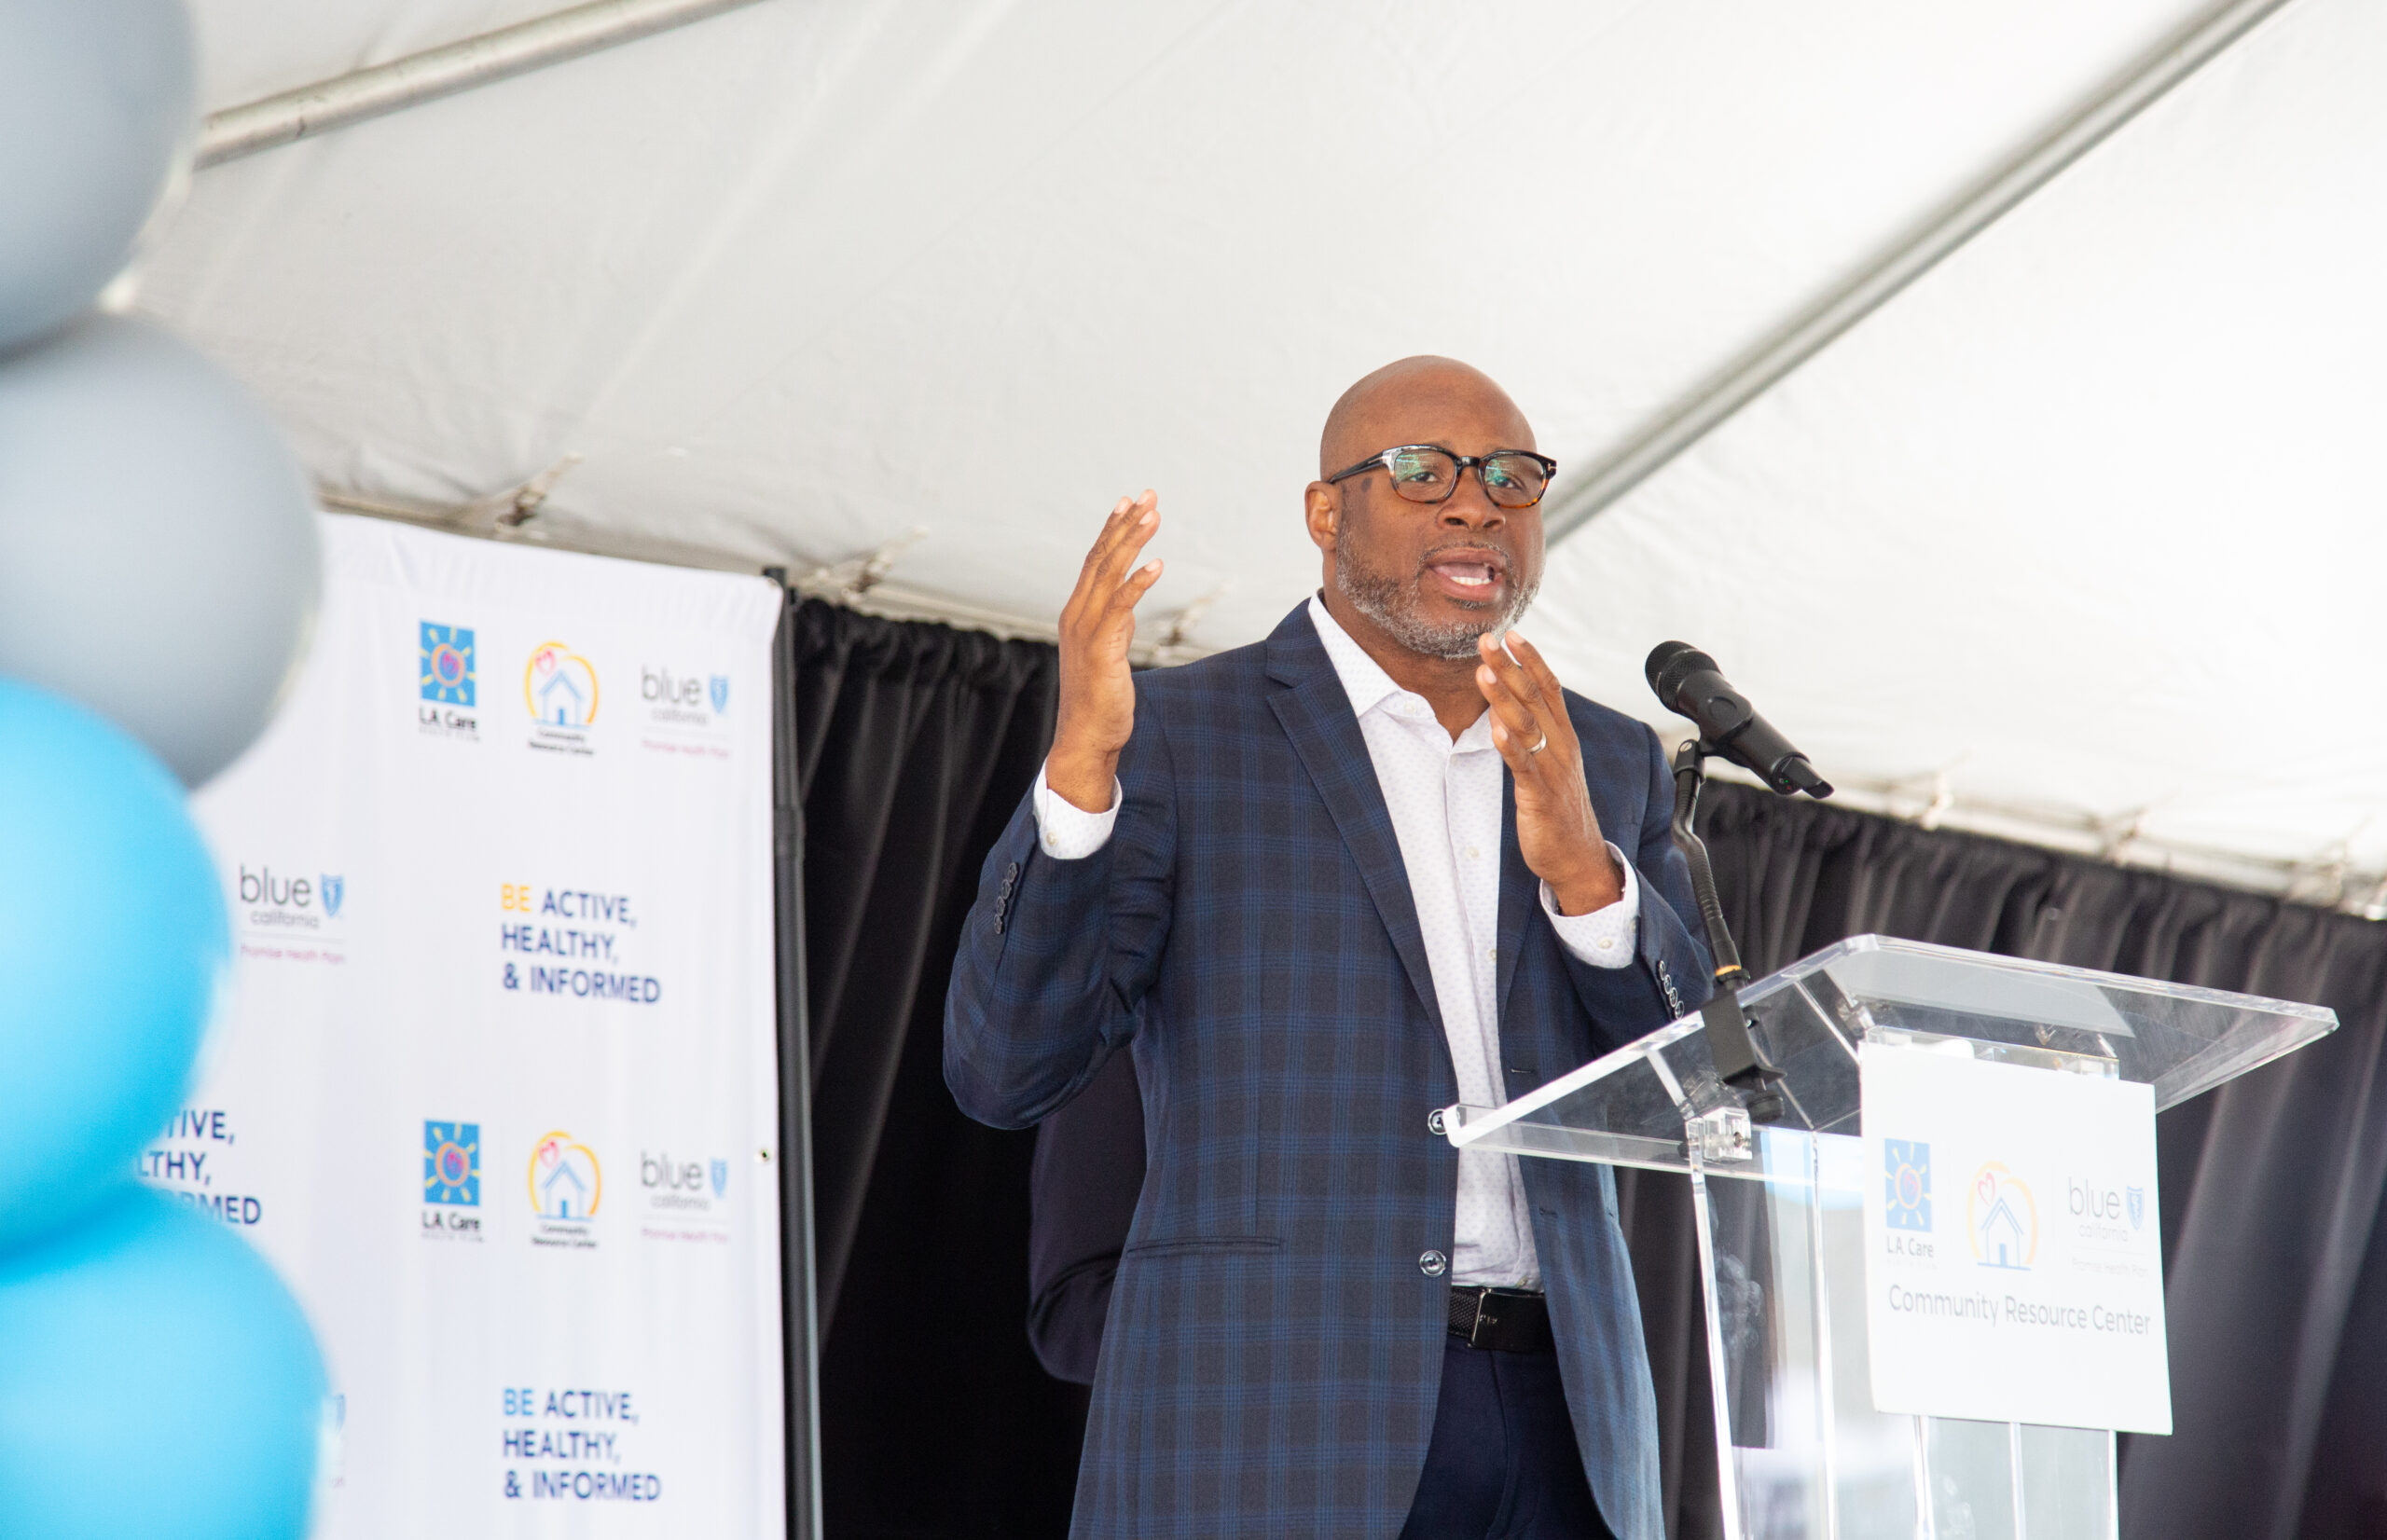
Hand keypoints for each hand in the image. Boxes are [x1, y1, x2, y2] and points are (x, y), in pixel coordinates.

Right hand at [1049, 490, 1163, 810]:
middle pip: (1101, 558)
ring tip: (1153, 515)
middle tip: (1148, 495)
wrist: (1086, 736)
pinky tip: (1157, 564)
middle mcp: (1077, 614)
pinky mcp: (1101, 647)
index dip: (1111, 529)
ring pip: (1109, 574)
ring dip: (1132, 542)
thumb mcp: (1108, 651)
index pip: (1094, 561)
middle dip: (1125, 524)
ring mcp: (1086, 629)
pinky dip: (1137, 583)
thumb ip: (1114, 624)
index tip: (1129, 502)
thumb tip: (1127, 605)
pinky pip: (1121, 607)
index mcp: (1077, 612)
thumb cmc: (1100, 698)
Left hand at [1476, 630, 1622, 915]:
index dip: (1531, 659)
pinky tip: (1495, 728)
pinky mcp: (1540, 796)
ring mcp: (1552, 770)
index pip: (1548, 687)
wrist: (1578, 856)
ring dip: (1504, 698)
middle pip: (1534, 698)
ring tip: (1484, 673)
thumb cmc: (1559, 807)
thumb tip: (1505, 704)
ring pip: (1527, 726)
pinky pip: (1524, 767)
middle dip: (1510, 667)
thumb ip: (1530, 732)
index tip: (1512, 633)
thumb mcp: (1547, 762)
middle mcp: (1561, 746)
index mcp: (1563, 735)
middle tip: (1488, 639)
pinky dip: (1510, 746)